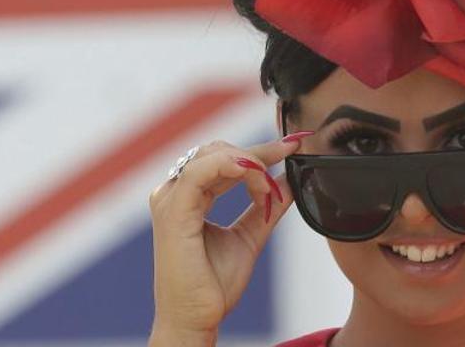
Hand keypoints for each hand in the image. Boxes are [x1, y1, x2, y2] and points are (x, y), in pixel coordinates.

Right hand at [147, 134, 310, 338]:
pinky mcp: (173, 211)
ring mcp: (170, 200)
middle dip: (260, 152)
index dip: (260, 149)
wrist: (196, 319)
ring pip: (213, 155)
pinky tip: (257, 176)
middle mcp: (174, 193)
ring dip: (252, 162)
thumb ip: (267, 206)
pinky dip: (233, 166)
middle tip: (291, 154)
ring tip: (270, 188)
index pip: (224, 157)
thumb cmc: (214, 284)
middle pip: (219, 150)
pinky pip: (201, 171)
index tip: (294, 145)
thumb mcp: (250, 235)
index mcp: (188, 197)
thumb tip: (290, 180)